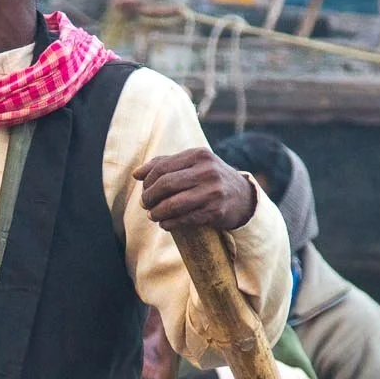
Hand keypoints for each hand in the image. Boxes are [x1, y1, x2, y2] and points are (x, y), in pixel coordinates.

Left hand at [135, 148, 258, 236]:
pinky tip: (165, 224)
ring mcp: (213, 191)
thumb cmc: (210, 179)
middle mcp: (207, 171)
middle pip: (165, 185)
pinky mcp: (216, 211)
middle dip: (149, 197)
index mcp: (198, 155)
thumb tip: (136, 174)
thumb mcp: (193, 164)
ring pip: (173, 204)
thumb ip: (165, 164)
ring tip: (153, 215)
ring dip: (157, 213)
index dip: (147, 181)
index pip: (162, 167)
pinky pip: (184, 219)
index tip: (144, 190)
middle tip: (145, 204)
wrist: (243, 196)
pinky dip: (170, 223)